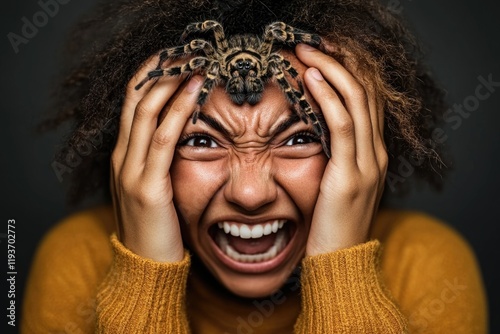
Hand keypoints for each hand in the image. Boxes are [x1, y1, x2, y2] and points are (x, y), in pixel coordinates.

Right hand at [110, 56, 202, 261]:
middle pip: (136, 98)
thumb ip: (159, 162)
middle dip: (159, 69)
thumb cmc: (157, 227)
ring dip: (171, 81)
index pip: (133, 103)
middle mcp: (122, 158)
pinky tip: (195, 91)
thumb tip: (186, 138)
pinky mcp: (148, 188)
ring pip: (147, 112)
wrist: (144, 268)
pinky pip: (164, 140)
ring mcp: (131, 171)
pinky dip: (178, 111)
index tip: (174, 56)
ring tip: (194, 61)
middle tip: (185, 49)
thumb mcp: (153, 188)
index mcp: (124, 156)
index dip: (151, 74)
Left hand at [296, 44, 387, 255]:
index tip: (322, 53)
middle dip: (339, 61)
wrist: (339, 263)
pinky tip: (310, 77)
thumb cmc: (330, 225)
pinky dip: (327, 96)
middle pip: (366, 92)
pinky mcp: (350, 174)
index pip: (367, 99)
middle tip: (312, 43)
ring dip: (330, 69)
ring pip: (356, 100)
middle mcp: (376, 154)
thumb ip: (334, 158)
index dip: (347, 70)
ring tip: (306, 49)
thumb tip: (311, 133)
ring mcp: (367, 163)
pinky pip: (342, 124)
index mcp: (373, 154)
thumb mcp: (337, 186)